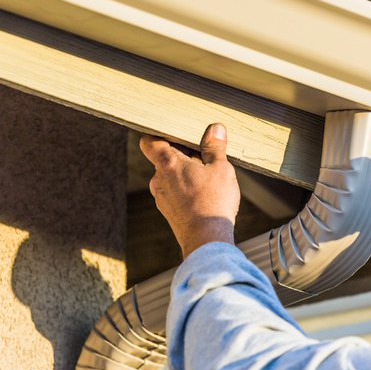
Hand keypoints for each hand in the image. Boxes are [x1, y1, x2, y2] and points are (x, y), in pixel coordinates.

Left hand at [140, 123, 239, 257]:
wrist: (206, 240)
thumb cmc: (213, 202)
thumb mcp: (221, 168)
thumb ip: (215, 147)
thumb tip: (215, 129)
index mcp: (168, 163)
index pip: (149, 141)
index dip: (159, 135)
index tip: (175, 134)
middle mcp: (158, 180)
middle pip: (164, 158)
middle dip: (182, 155)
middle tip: (204, 156)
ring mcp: (161, 197)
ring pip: (170, 177)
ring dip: (185, 173)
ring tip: (208, 177)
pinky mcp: (168, 211)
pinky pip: (174, 193)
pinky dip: (185, 189)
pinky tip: (204, 194)